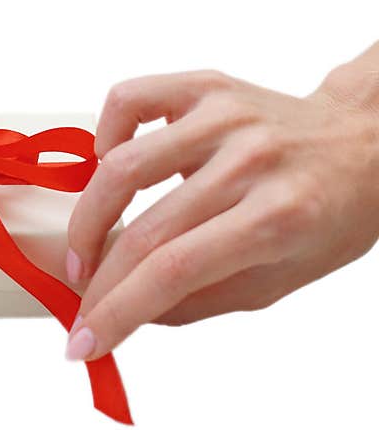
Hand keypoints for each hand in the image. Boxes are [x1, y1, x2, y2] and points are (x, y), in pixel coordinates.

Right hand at [65, 47, 378, 360]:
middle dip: (96, 283)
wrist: (364, 146)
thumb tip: (126, 314)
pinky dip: (102, 137)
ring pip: (121, 166)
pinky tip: (107, 168)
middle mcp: (250, 160)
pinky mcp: (205, 88)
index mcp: (280, 216)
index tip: (84, 342)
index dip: (115, 312)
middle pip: (144, 230)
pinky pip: (129, 100)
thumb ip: (197, 301)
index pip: (173, 271)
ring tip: (84, 251)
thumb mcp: (276, 281)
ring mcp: (224, 117)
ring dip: (86, 221)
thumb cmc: (325, 216)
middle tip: (79, 305)